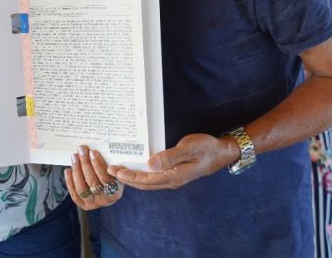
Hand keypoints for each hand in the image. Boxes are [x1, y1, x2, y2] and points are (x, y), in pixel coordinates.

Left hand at [64, 145, 122, 209]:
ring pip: (81, 188)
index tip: (92, 152)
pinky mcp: (84, 205)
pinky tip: (68, 170)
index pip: (105, 178)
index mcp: (115, 192)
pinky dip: (70, 181)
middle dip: (85, 164)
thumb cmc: (114, 176)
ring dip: (76, 170)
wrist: (112, 190)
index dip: (98, 165)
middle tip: (82, 150)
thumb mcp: (118, 171)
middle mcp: (104, 200)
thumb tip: (100, 151)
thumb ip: (114, 165)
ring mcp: (93, 203)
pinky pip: (75, 194)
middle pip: (92, 182)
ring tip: (75, 157)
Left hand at [107, 134, 238, 190]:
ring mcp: (173, 179)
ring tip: (118, 171)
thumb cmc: (206, 148)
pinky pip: (154, 178)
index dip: (130, 176)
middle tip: (110, 171)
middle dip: (127, 178)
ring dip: (133, 178)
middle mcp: (172, 181)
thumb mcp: (188, 148)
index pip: (147, 179)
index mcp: (174, 176)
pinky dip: (142, 175)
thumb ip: (169, 157)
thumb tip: (150, 164)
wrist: (221, 153)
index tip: (116, 171)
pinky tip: (137, 168)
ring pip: (149, 182)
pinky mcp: (174, 174)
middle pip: (145, 184)